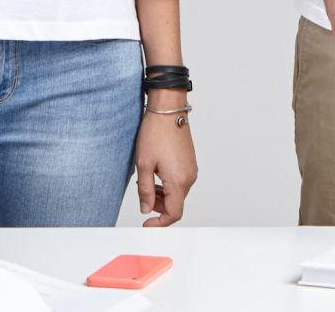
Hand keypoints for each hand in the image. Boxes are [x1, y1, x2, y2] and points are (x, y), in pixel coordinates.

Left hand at [134, 108, 197, 226]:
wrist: (168, 110)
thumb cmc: (156, 133)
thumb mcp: (144, 165)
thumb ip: (146, 191)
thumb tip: (146, 208)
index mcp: (179, 181)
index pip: (173, 214)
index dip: (159, 223)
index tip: (147, 224)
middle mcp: (189, 177)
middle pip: (176, 204)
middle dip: (159, 206)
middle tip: (143, 196)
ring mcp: (191, 169)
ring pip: (178, 193)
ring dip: (163, 195)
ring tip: (147, 180)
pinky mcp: (190, 162)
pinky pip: (180, 181)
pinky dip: (168, 184)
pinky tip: (156, 172)